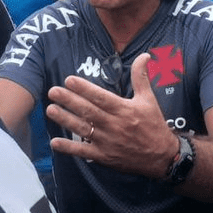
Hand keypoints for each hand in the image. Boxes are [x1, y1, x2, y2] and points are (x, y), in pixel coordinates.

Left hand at [46, 53, 178, 178]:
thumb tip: (145, 55)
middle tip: (53, 91)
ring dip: (65, 120)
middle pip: (88, 111)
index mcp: (124, 110)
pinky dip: (69, 148)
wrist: (161, 157)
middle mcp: (114, 125)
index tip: (69, 80)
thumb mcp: (149, 99)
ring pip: (83, 129)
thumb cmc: (153, 125)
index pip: (100, 97)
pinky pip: (84, 152)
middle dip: (69, 101)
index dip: (84, 89)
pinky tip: (55, 142)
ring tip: (50, 110)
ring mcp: (107, 142)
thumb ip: (141, 77)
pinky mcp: (104, 157)